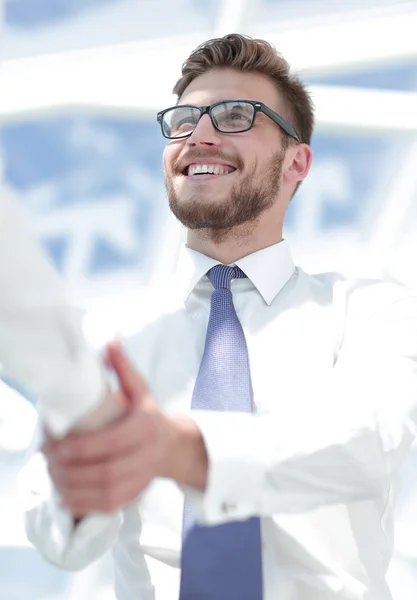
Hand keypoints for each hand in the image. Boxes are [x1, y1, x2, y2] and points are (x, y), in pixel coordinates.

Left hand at [42, 341, 207, 517]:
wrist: (171, 445)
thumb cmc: (147, 414)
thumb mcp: (140, 388)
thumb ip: (123, 368)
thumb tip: (109, 344)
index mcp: (146, 427)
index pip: (113, 442)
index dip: (84, 448)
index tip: (58, 445)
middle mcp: (147, 455)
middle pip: (107, 471)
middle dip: (73, 470)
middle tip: (49, 460)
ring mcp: (143, 478)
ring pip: (106, 493)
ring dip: (74, 488)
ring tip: (52, 475)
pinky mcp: (136, 495)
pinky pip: (108, 506)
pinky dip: (83, 504)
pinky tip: (65, 495)